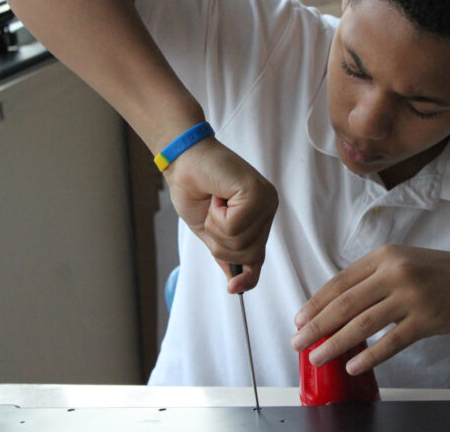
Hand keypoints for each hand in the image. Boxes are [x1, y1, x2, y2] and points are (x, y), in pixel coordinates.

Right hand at [164, 136, 277, 292]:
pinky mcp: (256, 193)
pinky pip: (234, 226)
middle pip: (248, 254)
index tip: (234, 289)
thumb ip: (226, 252)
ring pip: (240, 242)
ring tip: (213, 202)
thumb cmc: (194, 188)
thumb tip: (239, 286)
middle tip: (211, 214)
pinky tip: (216, 196)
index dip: (247, 275)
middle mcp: (268, 207)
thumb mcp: (210, 230)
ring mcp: (265, 200)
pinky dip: (216, 216)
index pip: (256, 256)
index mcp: (260, 216)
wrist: (182, 161)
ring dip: (215, 226)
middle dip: (219, 243)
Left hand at [290, 245, 449, 374]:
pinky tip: (353, 366)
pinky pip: (391, 342)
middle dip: (317, 325)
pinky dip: (370, 356)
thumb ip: (373, 279)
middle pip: (345, 303)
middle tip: (298, 342)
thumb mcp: (403, 262)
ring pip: (363, 324)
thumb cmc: (440, 274)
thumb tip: (337, 306)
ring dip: (336, 343)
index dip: (316, 303)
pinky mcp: (427, 319)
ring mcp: (411, 296)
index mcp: (384, 256)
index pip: (340, 282)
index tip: (300, 319)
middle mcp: (395, 272)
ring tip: (318, 357)